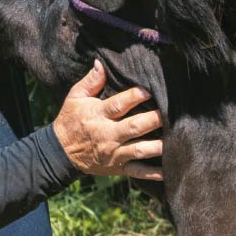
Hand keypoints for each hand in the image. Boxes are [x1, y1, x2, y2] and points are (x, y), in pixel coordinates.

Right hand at [52, 60, 163, 180]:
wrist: (61, 153)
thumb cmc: (71, 120)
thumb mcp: (75, 98)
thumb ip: (90, 81)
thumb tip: (101, 63)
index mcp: (98, 115)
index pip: (118, 105)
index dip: (134, 97)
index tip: (149, 90)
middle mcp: (108, 134)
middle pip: (134, 127)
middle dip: (153, 120)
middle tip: (169, 113)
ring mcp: (114, 153)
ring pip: (139, 150)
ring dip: (157, 146)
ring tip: (175, 139)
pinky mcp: (118, 167)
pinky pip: (137, 172)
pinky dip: (153, 173)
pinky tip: (168, 170)